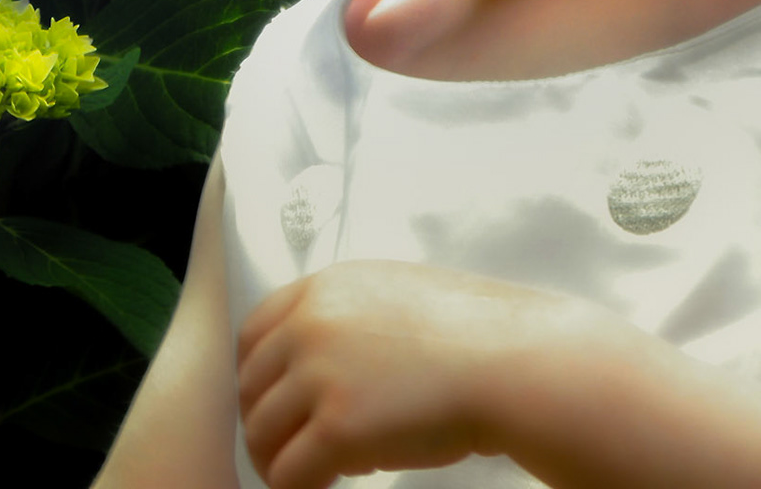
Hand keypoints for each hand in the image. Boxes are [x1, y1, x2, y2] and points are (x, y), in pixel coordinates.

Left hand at [235, 259, 562, 488]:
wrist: (510, 362)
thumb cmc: (472, 334)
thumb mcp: (393, 295)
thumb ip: (346, 315)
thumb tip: (318, 357)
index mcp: (324, 289)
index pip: (254, 332)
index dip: (255, 374)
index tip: (269, 401)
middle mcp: (311, 325)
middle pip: (250, 384)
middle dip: (262, 421)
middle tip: (285, 449)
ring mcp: (320, 376)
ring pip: (260, 433)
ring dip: (275, 461)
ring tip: (302, 477)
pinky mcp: (335, 429)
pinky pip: (288, 473)